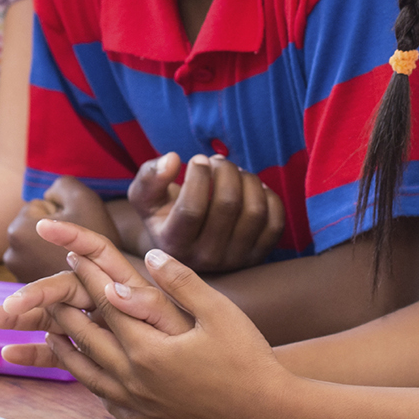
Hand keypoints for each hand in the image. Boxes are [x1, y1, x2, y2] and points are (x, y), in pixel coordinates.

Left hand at [0, 218, 289, 418]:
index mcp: (148, 350)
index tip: (72, 256)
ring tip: (52, 333)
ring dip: (67, 351)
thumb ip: (180, 282)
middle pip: (88, 339)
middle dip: (67, 310)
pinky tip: (90, 375)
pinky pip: (106, 399)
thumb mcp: (218, 312)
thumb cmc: (247, 359)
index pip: (107, 305)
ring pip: (88, 374)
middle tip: (50, 291)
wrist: (266, 413)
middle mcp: (134, 380)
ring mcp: (138, 404)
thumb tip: (150, 256)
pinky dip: (90, 382)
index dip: (88, 278)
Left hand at [3, 176, 117, 282]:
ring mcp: (17, 274)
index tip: (75, 227)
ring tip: (72, 257)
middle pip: (34, 227)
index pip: (39, 206)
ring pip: (37, 245)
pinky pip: (39, 264)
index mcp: (18, 230)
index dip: (62, 213)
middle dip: (53, 231)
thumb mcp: (83, 198)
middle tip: (75, 244)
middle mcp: (10, 254)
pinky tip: (67, 269)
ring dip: (51, 247)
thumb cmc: (97, 239)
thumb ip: (60, 186)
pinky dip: (51, 263)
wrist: (112, 283)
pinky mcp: (27, 286)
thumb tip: (48, 194)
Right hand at [127, 152, 285, 273]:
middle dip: (225, 171)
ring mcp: (235, 259)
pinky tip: (251, 187)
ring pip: (254, 211)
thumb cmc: (163, 213)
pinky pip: (274, 222)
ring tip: (234, 171)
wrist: (185, 245)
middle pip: (227, 205)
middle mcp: (206, 258)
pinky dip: (268, 197)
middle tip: (217, 161)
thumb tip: (172, 159)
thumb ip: (150, 176)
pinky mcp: (258, 256)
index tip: (197, 159)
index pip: (191, 209)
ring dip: (247, 180)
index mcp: (174, 245)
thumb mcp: (144, 197)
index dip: (198, 177)